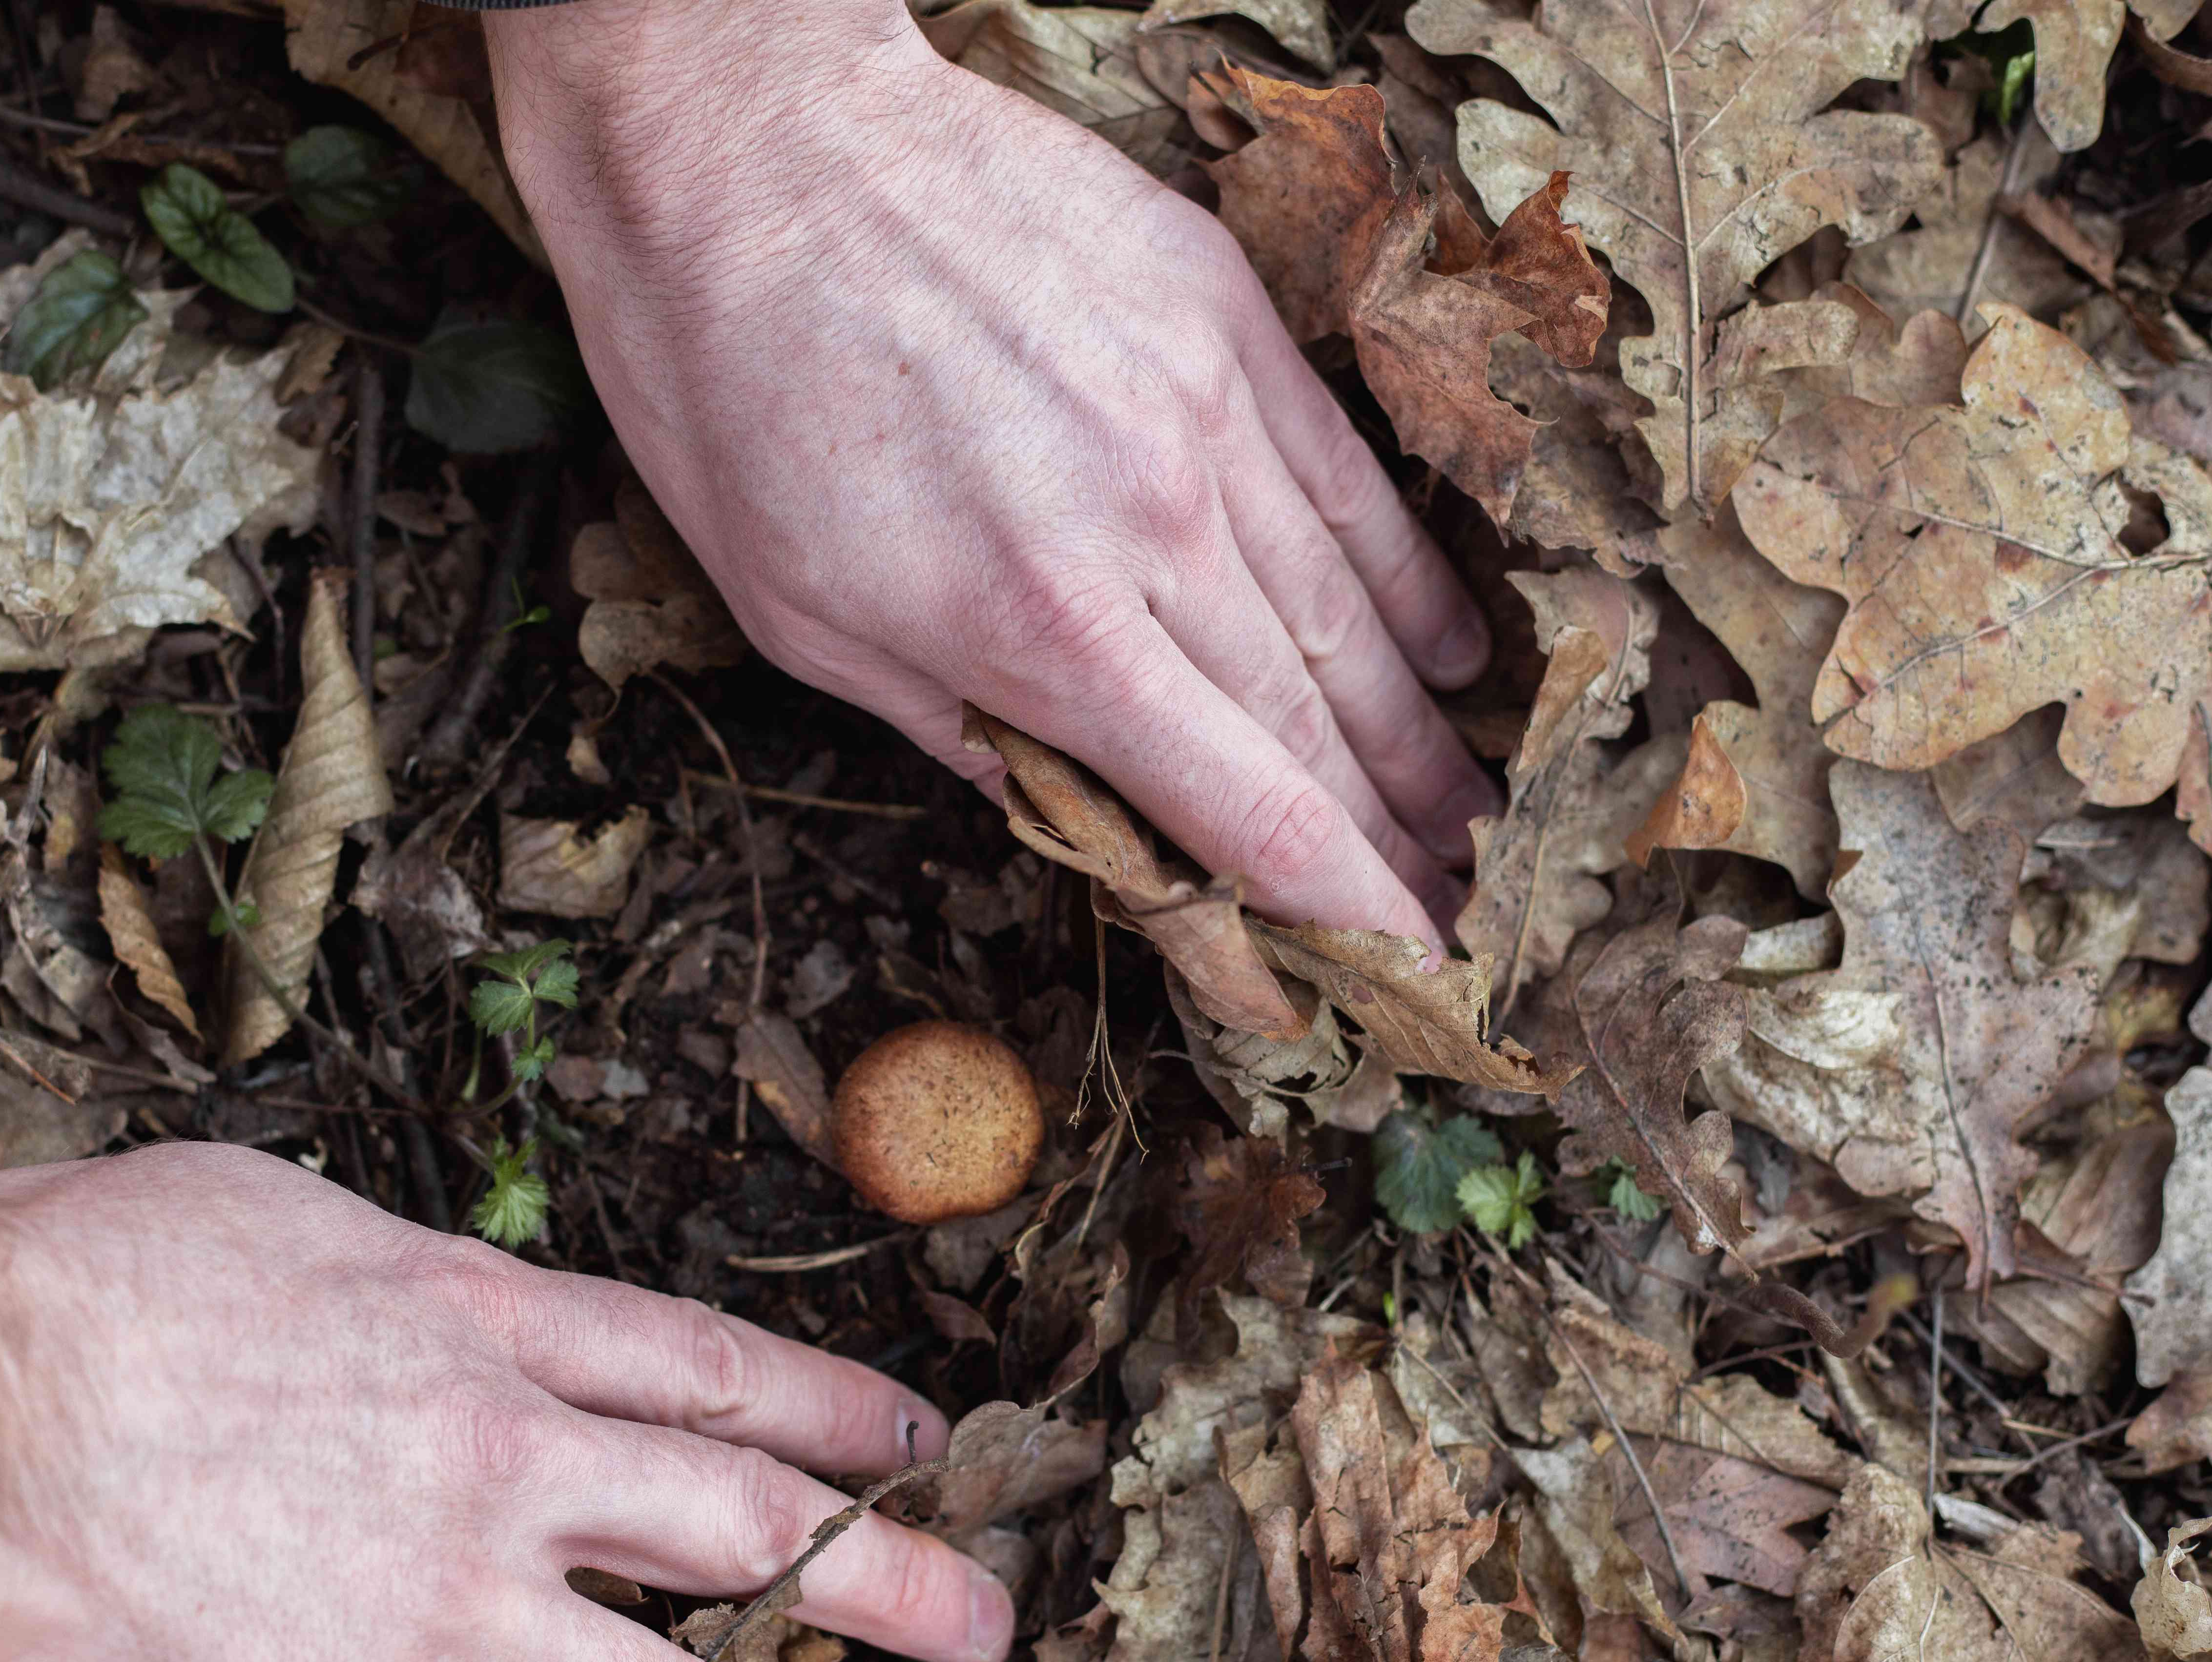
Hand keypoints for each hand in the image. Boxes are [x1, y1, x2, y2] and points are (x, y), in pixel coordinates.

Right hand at [0, 1144, 1006, 1661]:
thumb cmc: (60, 1281)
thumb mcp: (255, 1214)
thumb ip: (362, 1269)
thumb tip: (378, 1284)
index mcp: (478, 1324)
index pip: (704, 1369)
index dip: (823, 1410)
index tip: (912, 1438)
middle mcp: (505, 1459)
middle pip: (747, 1527)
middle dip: (883, 1577)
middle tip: (980, 1621)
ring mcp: (451, 1600)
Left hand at [484, 0, 1500, 940]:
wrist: (753, 151)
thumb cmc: (738, 394)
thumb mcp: (805, 623)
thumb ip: (966, 732)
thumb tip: (1083, 820)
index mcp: (1043, 630)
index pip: (1247, 804)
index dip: (1338, 900)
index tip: (1399, 960)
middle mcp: (1152, 527)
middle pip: (1310, 722)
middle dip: (1393, 838)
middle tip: (1458, 912)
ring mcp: (1203, 412)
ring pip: (1349, 609)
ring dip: (1419, 730)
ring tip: (1474, 816)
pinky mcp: (1221, 319)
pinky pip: (1347, 476)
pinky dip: (1408, 575)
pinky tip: (1451, 653)